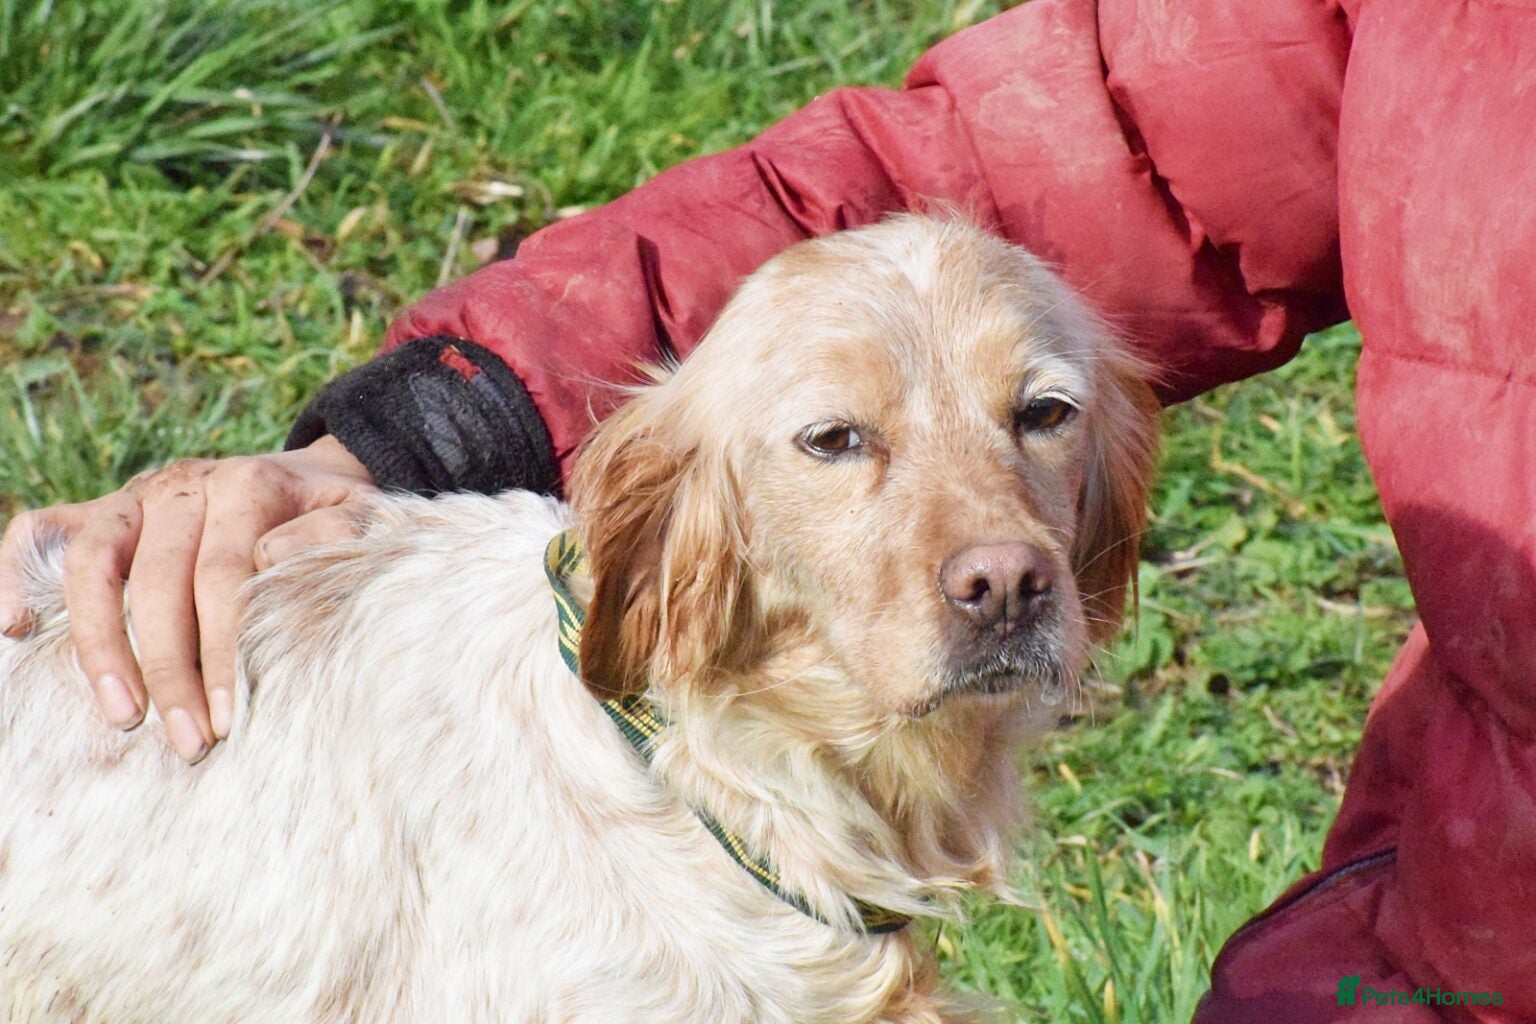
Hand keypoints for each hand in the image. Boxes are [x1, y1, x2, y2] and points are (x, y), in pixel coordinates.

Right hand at [0, 436, 377, 762]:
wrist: (309, 477)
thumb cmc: (332, 518)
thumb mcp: (362, 520)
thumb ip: (335, 540)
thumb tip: (273, 560)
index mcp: (247, 485)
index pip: (224, 575)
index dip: (225, 648)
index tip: (229, 716)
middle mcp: (183, 485)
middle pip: (160, 583)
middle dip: (172, 670)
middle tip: (188, 741)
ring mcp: (134, 497)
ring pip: (94, 565)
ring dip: (101, 645)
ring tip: (121, 714)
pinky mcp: (98, 509)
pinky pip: (40, 532)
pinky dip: (15, 576)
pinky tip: (14, 631)